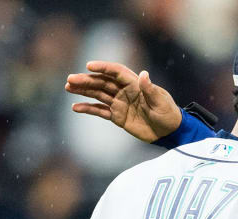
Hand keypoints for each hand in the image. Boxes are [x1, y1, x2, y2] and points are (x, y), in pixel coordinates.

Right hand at [65, 61, 181, 141]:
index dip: (103, 67)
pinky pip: (100, 111)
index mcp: (135, 84)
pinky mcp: (117, 116)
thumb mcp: (161, 102)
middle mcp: (125, 91)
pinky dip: (88, 108)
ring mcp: (119, 103)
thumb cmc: (168, 114)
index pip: (116, 72)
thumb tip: (144, 74)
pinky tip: (75, 107)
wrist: (169, 132)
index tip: (89, 66)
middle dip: (86, 80)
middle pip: (103, 82)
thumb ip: (150, 90)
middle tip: (70, 79)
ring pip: (98, 94)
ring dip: (83, 90)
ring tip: (68, 87)